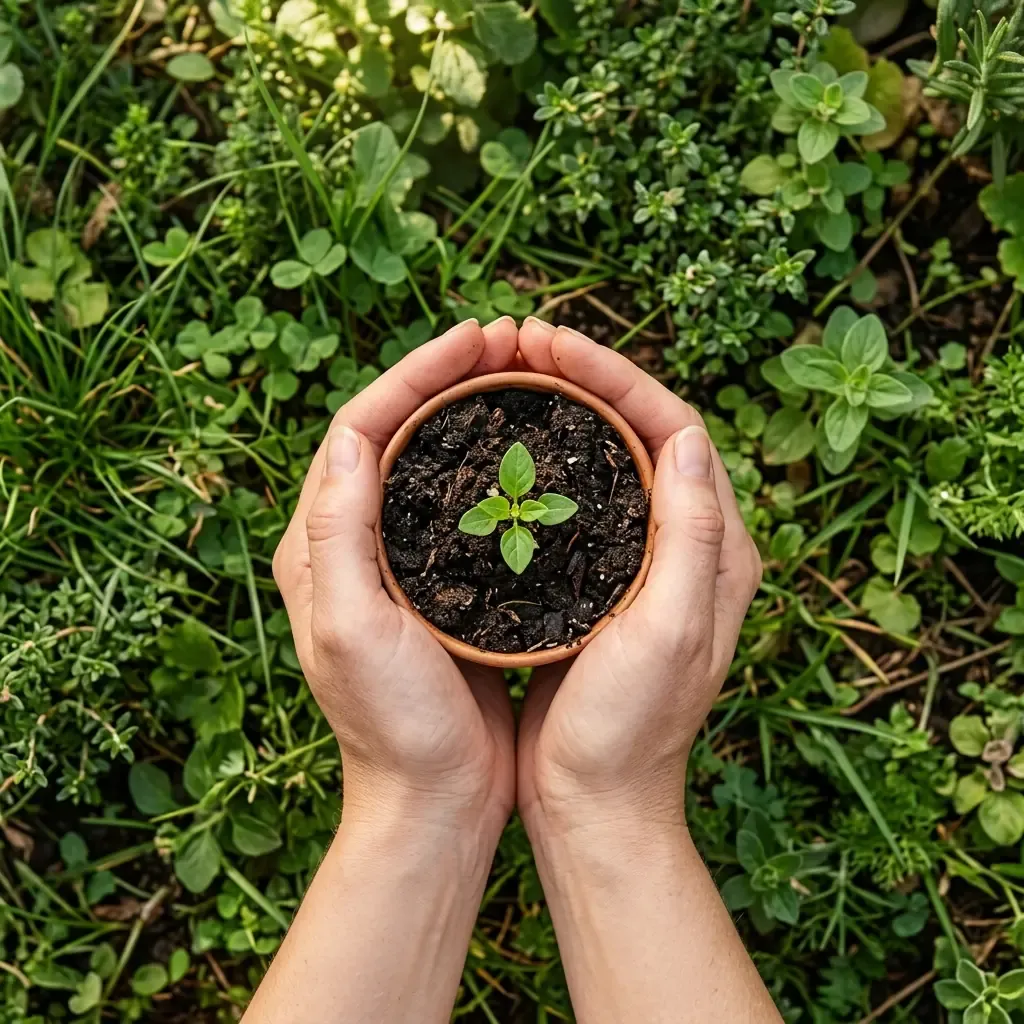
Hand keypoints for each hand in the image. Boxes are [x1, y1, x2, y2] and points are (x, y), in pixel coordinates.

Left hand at [273, 319, 517, 843]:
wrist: (435, 799)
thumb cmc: (393, 728)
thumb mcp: (353, 630)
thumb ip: (339, 533)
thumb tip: (353, 434)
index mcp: (318, 545)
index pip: (360, 428)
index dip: (413, 373)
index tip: (474, 339)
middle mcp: (353, 542)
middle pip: (397, 431)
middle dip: (447, 377)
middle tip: (509, 342)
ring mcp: (402, 560)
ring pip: (434, 459)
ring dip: (473, 410)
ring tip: (526, 375)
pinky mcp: (446, 582)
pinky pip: (465, 501)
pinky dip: (496, 462)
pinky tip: (537, 448)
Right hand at [515, 320, 762, 836]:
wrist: (593, 805)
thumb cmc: (629, 734)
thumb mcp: (669, 634)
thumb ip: (693, 535)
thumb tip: (687, 434)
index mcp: (716, 548)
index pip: (675, 427)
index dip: (616, 375)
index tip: (551, 344)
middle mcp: (686, 544)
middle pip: (639, 431)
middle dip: (584, 377)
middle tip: (519, 344)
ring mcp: (638, 560)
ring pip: (605, 457)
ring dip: (561, 408)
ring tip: (505, 375)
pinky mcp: (596, 580)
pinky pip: (576, 496)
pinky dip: (542, 459)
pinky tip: (499, 445)